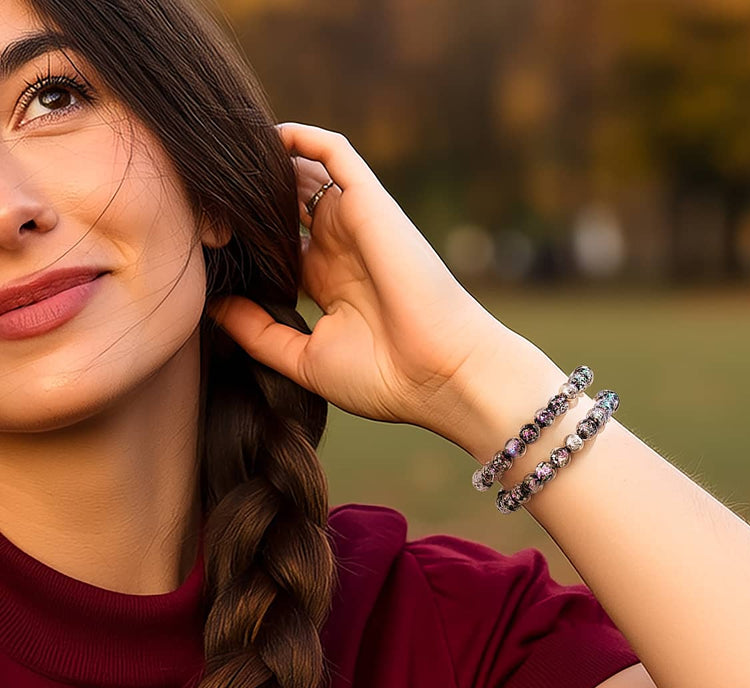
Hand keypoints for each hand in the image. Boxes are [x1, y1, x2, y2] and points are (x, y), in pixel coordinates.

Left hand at [207, 122, 542, 443]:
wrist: (440, 374)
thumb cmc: (383, 378)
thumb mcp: (305, 359)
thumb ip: (258, 332)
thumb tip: (211, 306)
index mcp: (328, 284)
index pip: (278, 246)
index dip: (243, 239)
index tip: (199, 237)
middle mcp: (339, 248)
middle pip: (285, 207)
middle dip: (246, 200)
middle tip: (197, 194)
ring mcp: (355, 224)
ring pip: (302, 173)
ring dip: (264, 165)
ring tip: (217, 162)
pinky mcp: (370, 202)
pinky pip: (333, 152)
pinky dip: (299, 137)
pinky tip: (258, 135)